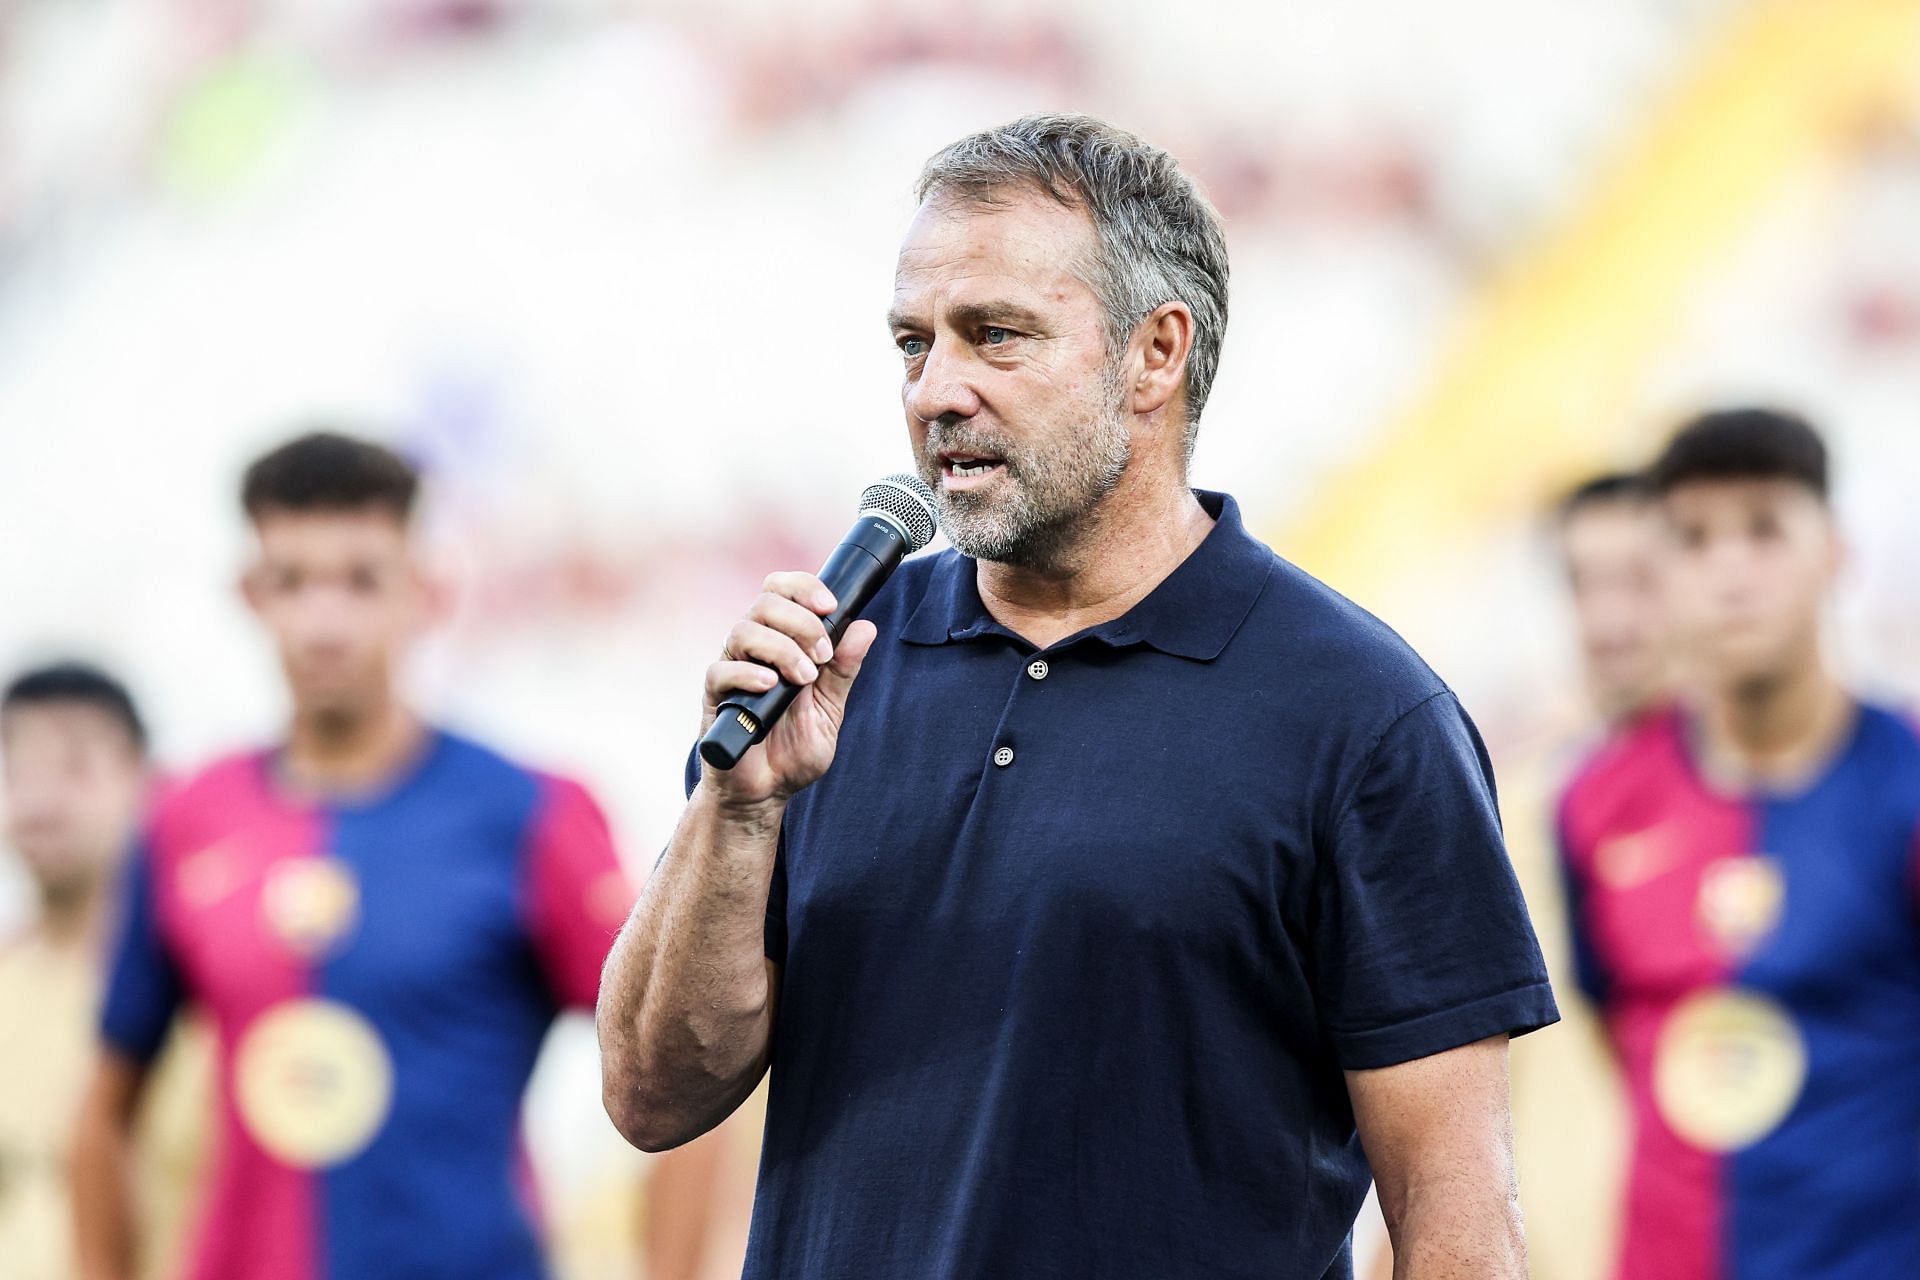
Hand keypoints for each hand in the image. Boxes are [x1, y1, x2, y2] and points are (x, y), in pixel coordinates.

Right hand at [699, 571, 877, 808]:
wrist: (766, 792)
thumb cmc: (793, 749)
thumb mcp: (830, 708)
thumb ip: (844, 669)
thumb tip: (865, 627)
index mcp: (781, 641)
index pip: (782, 591)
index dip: (804, 588)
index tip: (831, 606)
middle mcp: (753, 649)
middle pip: (765, 603)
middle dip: (801, 622)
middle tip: (822, 656)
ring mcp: (732, 670)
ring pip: (743, 630)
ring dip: (781, 648)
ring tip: (804, 678)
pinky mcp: (714, 698)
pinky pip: (721, 671)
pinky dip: (749, 673)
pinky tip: (771, 686)